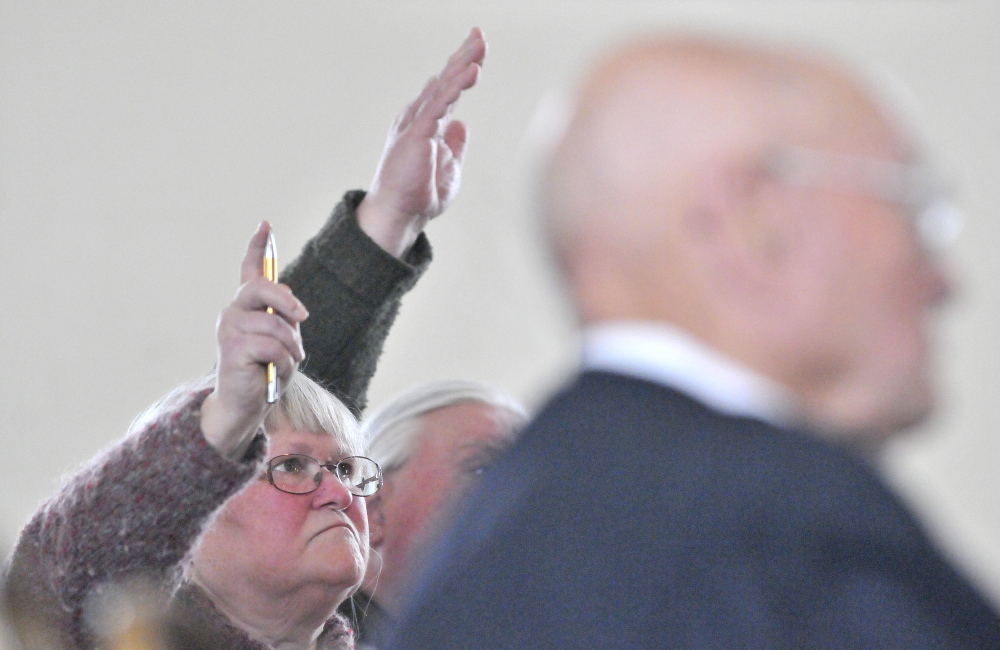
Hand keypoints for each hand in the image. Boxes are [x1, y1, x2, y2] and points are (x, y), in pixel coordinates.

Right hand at [200, 222, 309, 458]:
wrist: (246, 405)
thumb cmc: (266, 372)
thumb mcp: (282, 342)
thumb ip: (284, 319)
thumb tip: (289, 298)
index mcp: (247, 307)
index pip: (250, 270)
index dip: (257, 246)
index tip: (266, 225)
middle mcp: (233, 312)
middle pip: (264, 289)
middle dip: (288, 302)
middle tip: (302, 316)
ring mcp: (229, 328)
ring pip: (276, 327)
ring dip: (292, 349)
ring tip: (286, 364)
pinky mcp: (232, 347)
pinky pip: (274, 348)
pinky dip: (284, 363)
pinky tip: (275, 373)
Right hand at [357, 27, 486, 257]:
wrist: (401, 215)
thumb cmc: (420, 195)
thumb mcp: (448, 168)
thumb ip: (454, 145)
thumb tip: (461, 124)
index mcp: (428, 124)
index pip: (448, 90)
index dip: (463, 67)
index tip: (479, 49)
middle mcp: (420, 117)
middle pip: (446, 80)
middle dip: (464, 55)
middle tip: (480, 34)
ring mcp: (417, 123)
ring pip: (444, 86)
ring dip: (463, 63)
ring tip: (480, 45)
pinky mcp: (417, 133)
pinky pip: (441, 103)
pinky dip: (457, 86)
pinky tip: (473, 71)